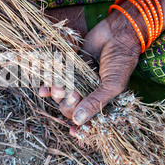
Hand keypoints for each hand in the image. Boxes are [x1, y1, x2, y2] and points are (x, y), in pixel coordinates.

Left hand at [39, 14, 142, 135]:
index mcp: (102, 101)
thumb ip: (96, 103)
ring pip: (61, 97)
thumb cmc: (121, 60)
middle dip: (68, 106)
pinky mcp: (69, 69)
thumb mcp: (112, 85)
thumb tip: (78, 122)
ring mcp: (78, 81)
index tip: (73, 132)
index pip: (88, 120)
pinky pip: (55, 81)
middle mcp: (89, 94)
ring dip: (57, 95)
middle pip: (71, 110)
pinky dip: (48, 86)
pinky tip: (43, 89)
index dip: (80, 127)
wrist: (117, 32)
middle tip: (73, 94)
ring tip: (60, 87)